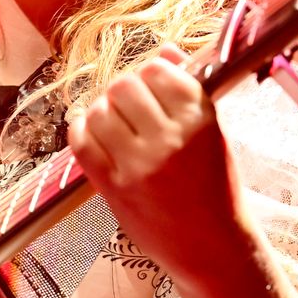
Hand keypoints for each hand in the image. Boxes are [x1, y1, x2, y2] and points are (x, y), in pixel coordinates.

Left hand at [67, 44, 246, 291]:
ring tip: (114, 127)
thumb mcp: (213, 133)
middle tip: (130, 110)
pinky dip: (80, 132)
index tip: (152, 90)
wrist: (213, 247)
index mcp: (200, 117)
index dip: (150, 74)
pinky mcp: (115, 188)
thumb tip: (165, 50)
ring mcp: (139, 164)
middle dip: (123, 93)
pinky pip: (81, 143)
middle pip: (123, 86)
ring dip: (101, 112)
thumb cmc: (216, 188)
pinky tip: (91, 135)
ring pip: (99, 111)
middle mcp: (169, 137)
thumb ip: (187, 91)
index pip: (157, 69)